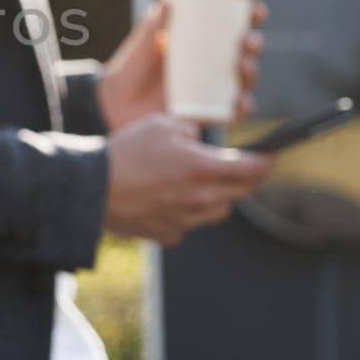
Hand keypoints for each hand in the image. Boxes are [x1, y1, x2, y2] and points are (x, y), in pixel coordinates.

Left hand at [96, 0, 267, 131]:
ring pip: (244, 80)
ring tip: (242, 67)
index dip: (251, 17)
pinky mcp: (207, 113)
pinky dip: (242, 107)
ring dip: (251, 73)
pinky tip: (240, 102)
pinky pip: (232, 112)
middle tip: (246, 41)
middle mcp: (212, 65)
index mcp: (200, 42)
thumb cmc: (129, 69)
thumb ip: (152, 25)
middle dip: (254, 44)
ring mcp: (212, 90)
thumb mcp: (141, 45)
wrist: (114, 104)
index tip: (256, 10)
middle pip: (245, 52)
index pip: (233, 26)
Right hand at [104, 113, 274, 246]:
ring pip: (220, 210)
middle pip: (242, 192)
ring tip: (199, 182)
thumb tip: (201, 139)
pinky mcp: (170, 234)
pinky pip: (191, 224)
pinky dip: (188, 212)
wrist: (90, 188)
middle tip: (239, 167)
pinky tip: (169, 199)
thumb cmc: (125, 151)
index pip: (253, 169)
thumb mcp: (161, 124)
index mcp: (203, 167)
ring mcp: (187, 220)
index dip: (266, 161)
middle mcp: (201, 197)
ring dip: (218, 196)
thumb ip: (191, 130)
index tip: (269, 157)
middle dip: (245, 177)